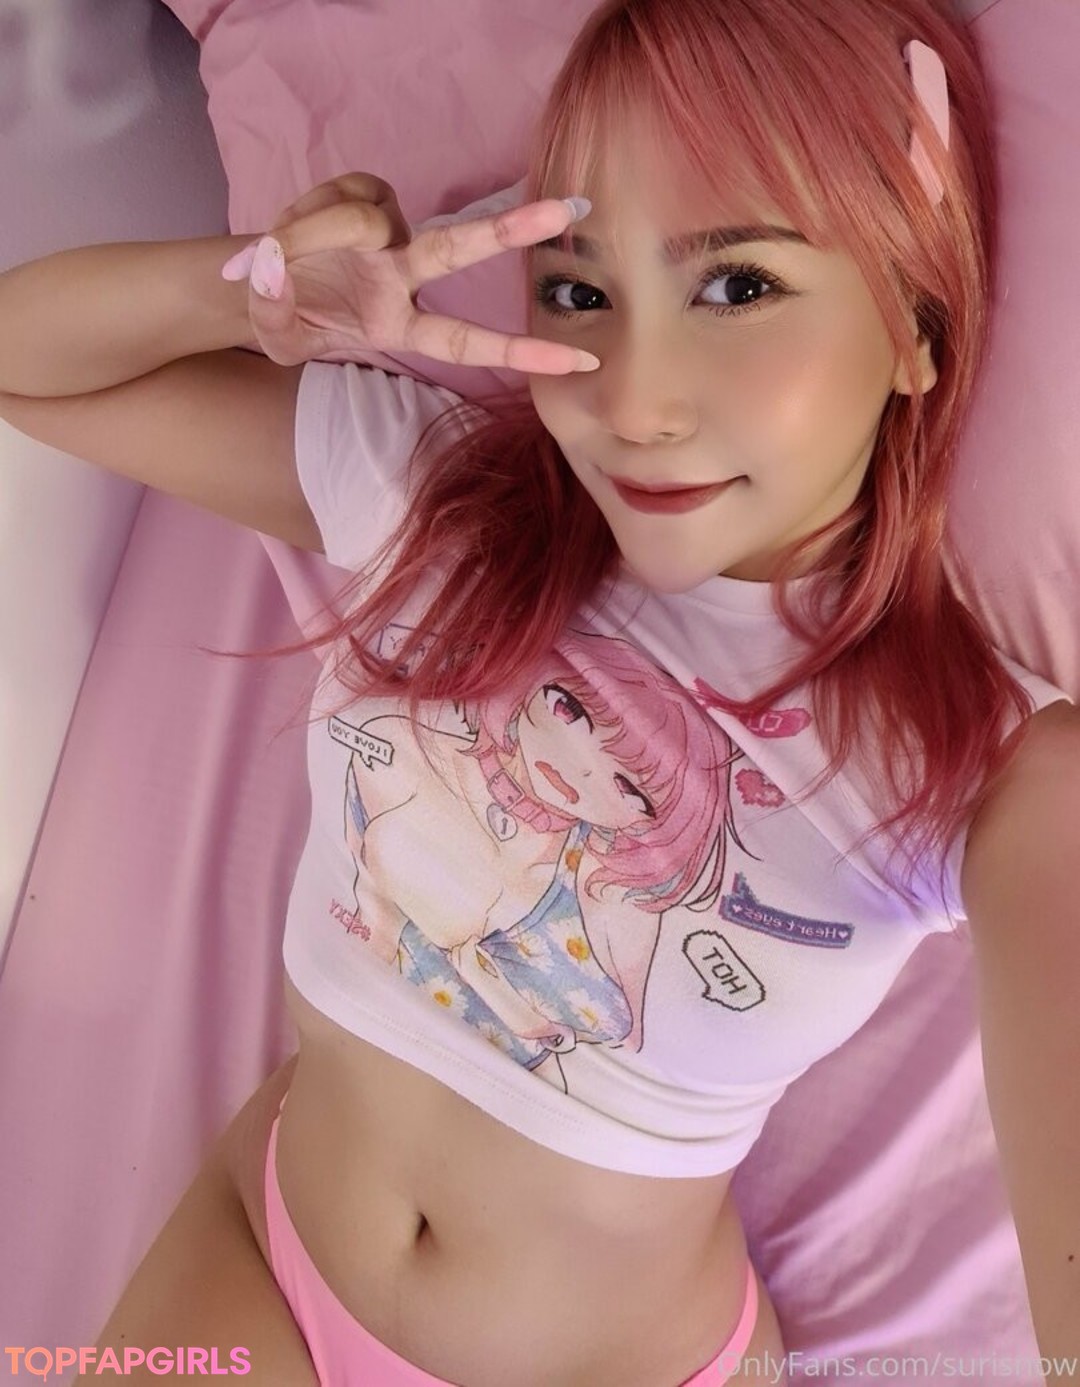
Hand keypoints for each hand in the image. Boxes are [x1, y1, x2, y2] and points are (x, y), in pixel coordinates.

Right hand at [222, 172, 596, 374]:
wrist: (259, 278)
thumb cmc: (283, 316)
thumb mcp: (273, 331)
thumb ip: (271, 306)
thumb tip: (271, 265)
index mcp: (398, 324)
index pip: (465, 340)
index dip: (520, 349)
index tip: (579, 357)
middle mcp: (405, 276)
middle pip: (459, 248)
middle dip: (511, 229)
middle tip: (565, 210)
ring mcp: (389, 234)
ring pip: (367, 217)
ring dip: (316, 227)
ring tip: (279, 249)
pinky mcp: (369, 196)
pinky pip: (347, 193)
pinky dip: (309, 208)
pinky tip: (290, 228)